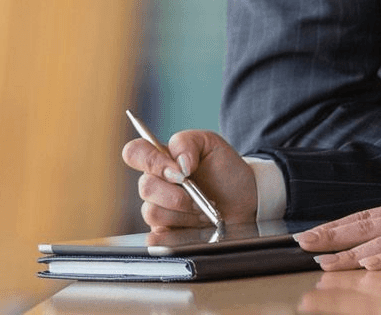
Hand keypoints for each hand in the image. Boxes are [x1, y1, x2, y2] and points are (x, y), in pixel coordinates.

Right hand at [120, 129, 257, 228]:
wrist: (246, 199)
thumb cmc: (226, 170)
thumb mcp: (211, 144)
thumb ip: (187, 143)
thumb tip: (178, 163)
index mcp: (161, 159)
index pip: (134, 153)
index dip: (150, 161)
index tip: (178, 171)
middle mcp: (156, 184)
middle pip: (145, 187)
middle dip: (177, 194)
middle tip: (199, 195)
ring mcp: (160, 210)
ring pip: (152, 213)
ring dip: (183, 213)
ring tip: (203, 211)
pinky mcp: (166, 234)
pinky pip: (155, 239)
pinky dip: (174, 234)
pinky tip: (193, 228)